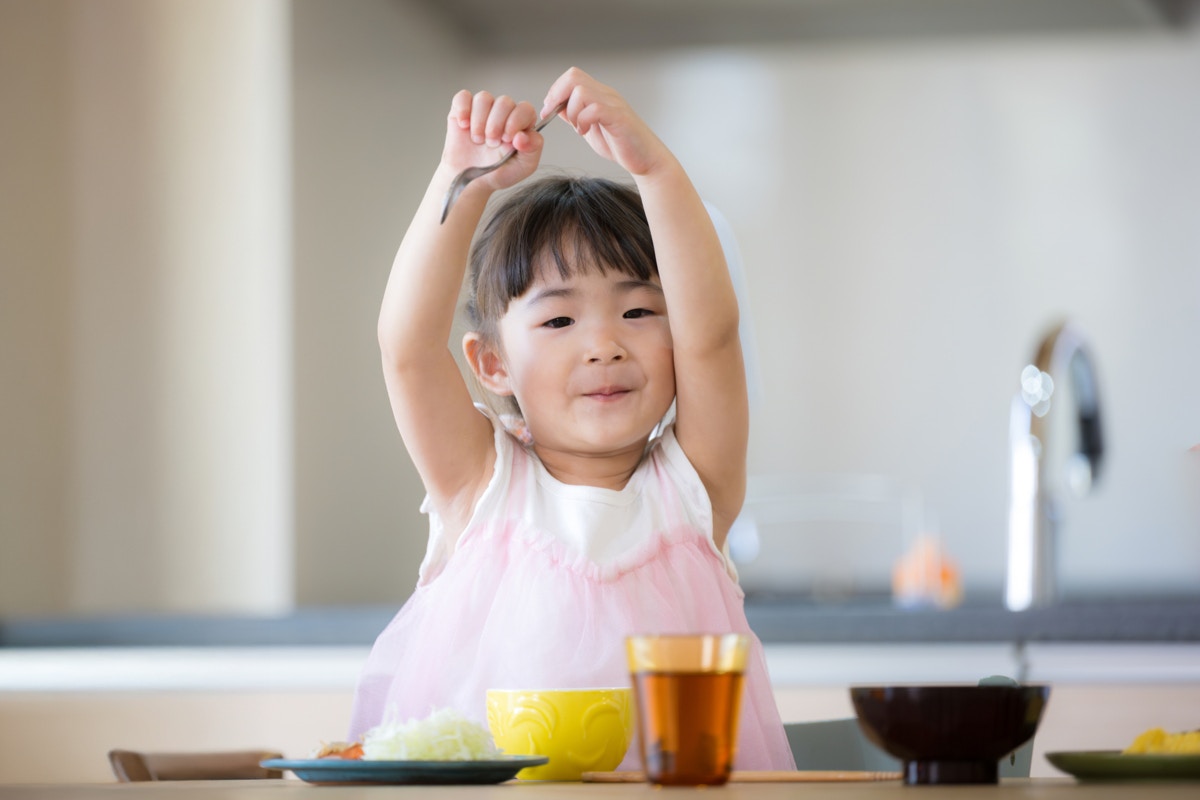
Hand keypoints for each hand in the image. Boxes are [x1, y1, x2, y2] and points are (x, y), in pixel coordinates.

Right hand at [443, 90, 543, 191]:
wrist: (471, 181)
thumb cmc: (498, 172)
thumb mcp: (523, 166)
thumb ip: (532, 149)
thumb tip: (523, 136)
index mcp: (522, 123)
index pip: (525, 109)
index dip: (516, 121)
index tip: (507, 139)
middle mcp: (504, 113)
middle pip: (504, 102)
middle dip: (496, 124)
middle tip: (491, 143)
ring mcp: (483, 109)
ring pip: (484, 98)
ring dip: (479, 121)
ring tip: (478, 140)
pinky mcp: (463, 109)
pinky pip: (463, 97)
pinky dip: (463, 110)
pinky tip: (464, 126)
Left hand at [541, 67, 670, 177]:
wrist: (646, 160)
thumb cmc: (621, 146)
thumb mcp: (589, 129)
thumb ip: (575, 116)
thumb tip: (557, 107)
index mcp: (598, 95)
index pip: (572, 76)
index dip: (555, 90)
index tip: (549, 110)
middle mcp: (606, 94)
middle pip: (574, 76)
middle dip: (557, 95)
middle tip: (554, 115)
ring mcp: (613, 104)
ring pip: (581, 91)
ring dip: (572, 111)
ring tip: (578, 128)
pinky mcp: (619, 117)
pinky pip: (594, 109)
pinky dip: (583, 121)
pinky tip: (585, 132)